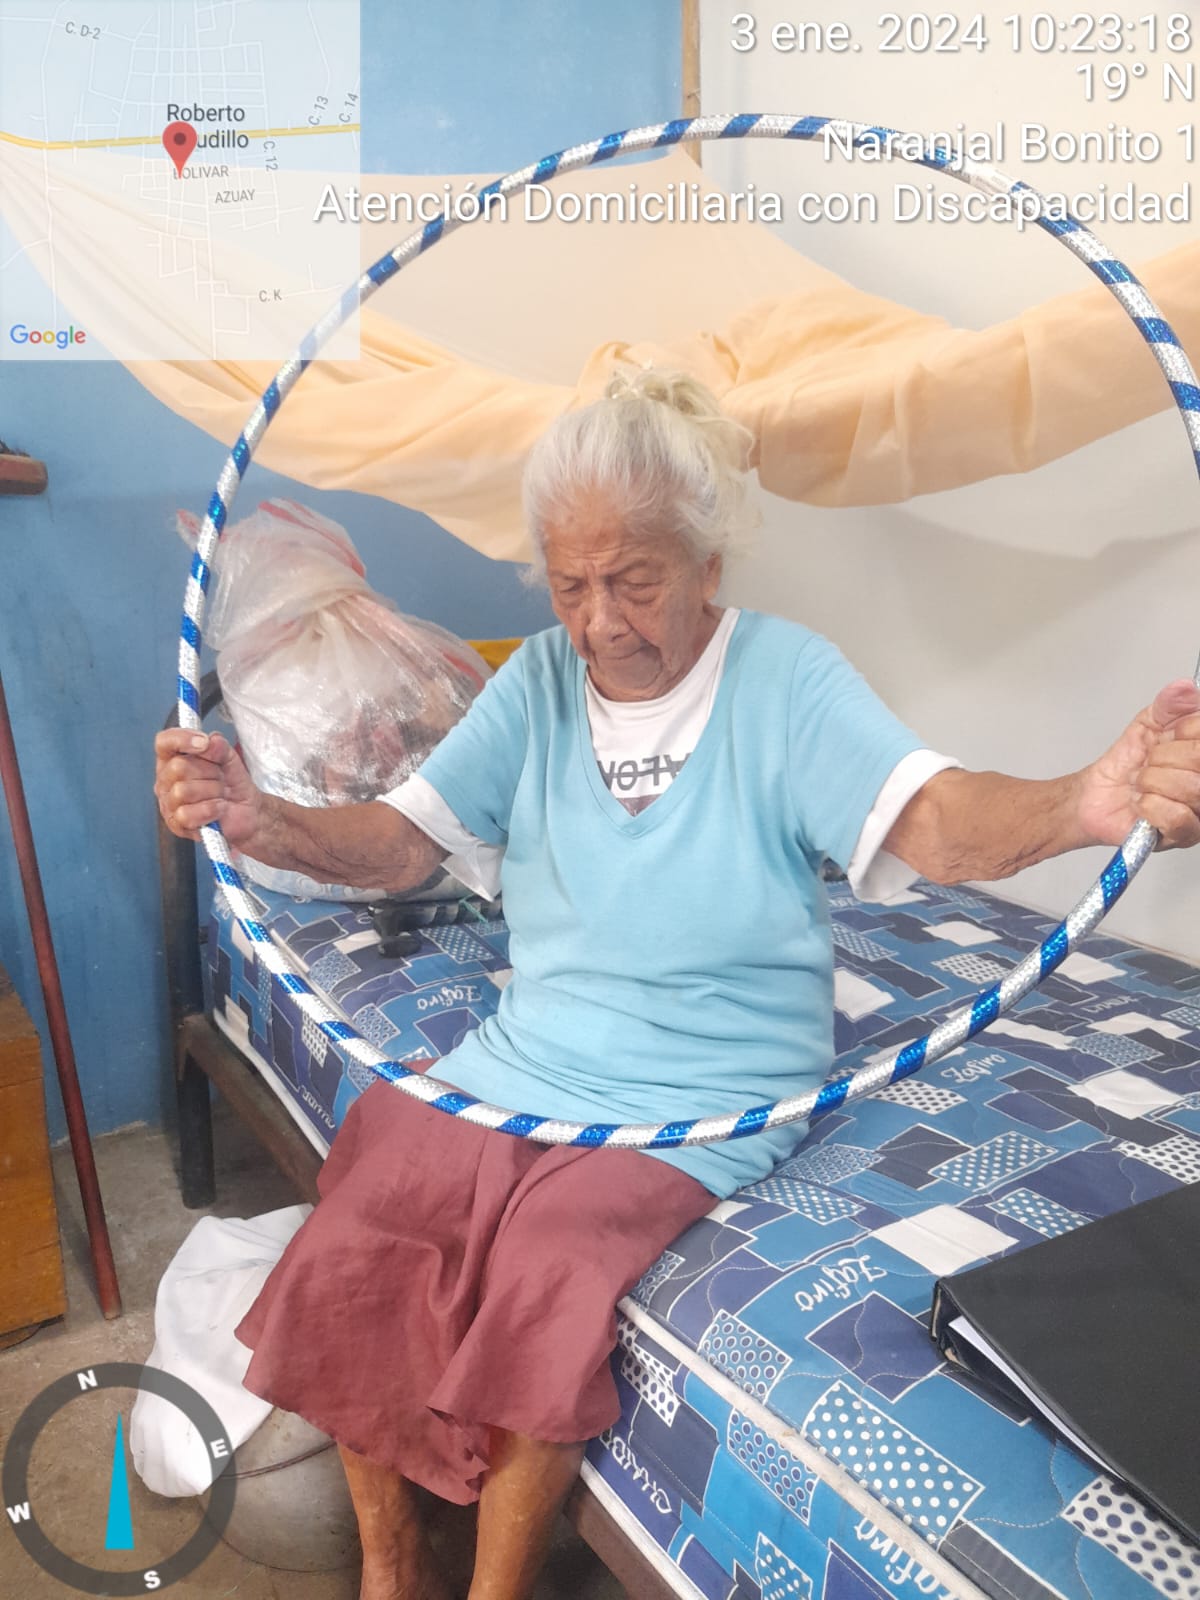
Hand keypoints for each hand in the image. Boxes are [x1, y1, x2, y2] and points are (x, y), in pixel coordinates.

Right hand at [154, 729, 260, 847]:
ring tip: (220, 795)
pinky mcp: (177, 824)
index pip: (164, 742)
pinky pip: (187, 814)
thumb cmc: (232, 785)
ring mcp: (168, 803)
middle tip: (220, 779)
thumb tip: (212, 740)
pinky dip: (210, 810)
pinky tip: (218, 808)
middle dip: (209, 772)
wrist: (248, 812)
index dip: (182, 739)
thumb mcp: (231, 760)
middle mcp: (166, 780)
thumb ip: (221, 748)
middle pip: (178, 767)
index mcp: (173, 759)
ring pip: (182, 791)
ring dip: (212, 792)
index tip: (204, 743)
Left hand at [1077, 680, 1199, 850]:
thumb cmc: (1124, 766)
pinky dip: (1150, 806)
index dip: (1182, 731)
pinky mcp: (1184, 834)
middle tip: (1148, 764)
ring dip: (1152, 782)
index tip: (1165, 736)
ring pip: (1190, 787)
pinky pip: (1178, 816)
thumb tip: (1183, 688)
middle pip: (1199, 758)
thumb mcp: (1145, 726)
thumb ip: (1166, 706)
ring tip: (1142, 785)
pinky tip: (1142, 805)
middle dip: (1161, 757)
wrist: (1094, 797)